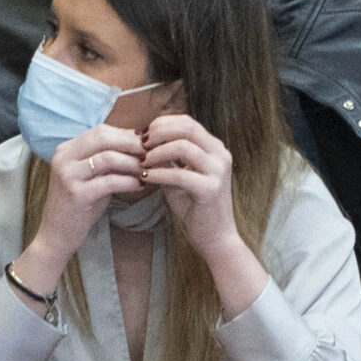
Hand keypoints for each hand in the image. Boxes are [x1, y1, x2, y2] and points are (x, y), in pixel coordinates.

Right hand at [18, 123, 146, 290]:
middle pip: (103, 138)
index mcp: (66, 149)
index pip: (100, 131)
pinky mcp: (76, 193)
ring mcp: (67, 174)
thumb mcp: (91, 176)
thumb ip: (107, 159)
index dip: (126, 134)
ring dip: (132, 163)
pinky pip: (109, 181)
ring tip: (148, 169)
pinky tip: (141, 185)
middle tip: (152, 152)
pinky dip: (129, 181)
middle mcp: (63, 157)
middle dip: (131, 144)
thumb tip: (138, 144)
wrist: (57, 235)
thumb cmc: (80, 205)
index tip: (147, 143)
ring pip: (108, 158)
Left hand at [139, 115, 248, 265]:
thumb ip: (166, 159)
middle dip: (159, 133)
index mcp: (215, 148)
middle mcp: (221, 155)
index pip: (187, 122)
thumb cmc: (195, 206)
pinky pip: (180, 174)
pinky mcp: (211, 189)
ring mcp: (218, 171)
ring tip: (142, 161)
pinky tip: (146, 178)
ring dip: (157, 152)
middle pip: (187, 128)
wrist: (215, 238)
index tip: (141, 134)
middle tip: (140, 144)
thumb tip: (143, 143)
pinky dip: (159, 174)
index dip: (162, 123)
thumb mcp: (178, 177)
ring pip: (183, 147)